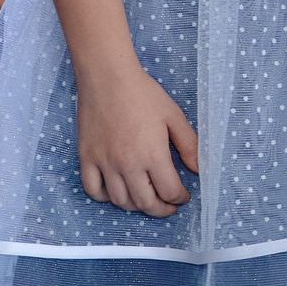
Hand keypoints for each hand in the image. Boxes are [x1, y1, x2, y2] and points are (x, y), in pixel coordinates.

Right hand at [75, 61, 199, 217]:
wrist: (107, 76)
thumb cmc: (142, 93)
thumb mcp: (173, 115)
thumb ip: (189, 144)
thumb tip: (200, 169)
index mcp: (152, 154)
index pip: (169, 192)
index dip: (180, 198)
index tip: (183, 195)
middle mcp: (128, 164)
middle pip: (145, 203)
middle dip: (161, 209)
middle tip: (168, 206)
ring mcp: (105, 163)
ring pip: (120, 201)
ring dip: (136, 206)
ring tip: (145, 198)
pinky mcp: (87, 157)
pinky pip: (93, 190)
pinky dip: (105, 197)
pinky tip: (116, 190)